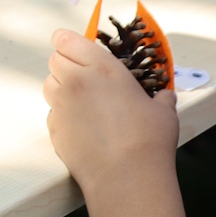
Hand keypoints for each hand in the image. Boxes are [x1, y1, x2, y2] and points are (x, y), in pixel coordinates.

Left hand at [42, 28, 179, 192]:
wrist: (126, 177)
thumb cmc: (147, 140)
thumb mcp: (163, 112)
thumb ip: (161, 99)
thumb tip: (166, 97)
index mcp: (101, 68)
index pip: (65, 39)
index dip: (67, 41)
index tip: (74, 47)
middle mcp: (76, 82)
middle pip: (54, 60)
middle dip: (66, 64)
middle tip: (84, 77)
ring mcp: (61, 106)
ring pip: (49, 85)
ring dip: (61, 88)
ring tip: (83, 103)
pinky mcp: (54, 129)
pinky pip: (52, 113)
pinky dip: (62, 115)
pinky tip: (82, 127)